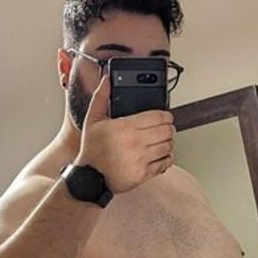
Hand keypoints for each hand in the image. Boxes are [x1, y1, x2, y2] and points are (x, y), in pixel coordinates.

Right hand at [77, 74, 174, 192]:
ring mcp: (140, 159)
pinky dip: (167, 159)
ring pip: (168, 146)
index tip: (165, 116)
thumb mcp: (92, 120)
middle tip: (165, 128)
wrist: (88, 178)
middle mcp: (135, 143)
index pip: (158, 116)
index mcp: (125, 127)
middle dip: (169, 128)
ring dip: (168, 142)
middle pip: (166, 130)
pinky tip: (160, 155)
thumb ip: (101, 97)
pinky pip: (164, 163)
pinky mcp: (143, 174)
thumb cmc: (92, 149)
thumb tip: (107, 79)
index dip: (166, 115)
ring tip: (162, 140)